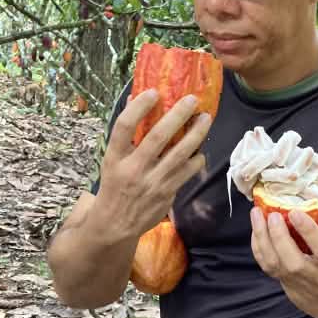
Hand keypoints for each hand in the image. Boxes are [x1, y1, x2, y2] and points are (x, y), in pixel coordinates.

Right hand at [92, 89, 211, 240]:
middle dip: (177, 116)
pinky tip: (200, 147)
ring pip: (179, 154)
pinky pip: (188, 171)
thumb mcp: (112, 159)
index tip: (153, 92)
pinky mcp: (167, 193)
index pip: (124, 127)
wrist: (115, 225)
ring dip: (196, 134)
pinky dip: (197, 157)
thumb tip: (136, 97)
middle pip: (157, 137)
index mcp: (115, 157)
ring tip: (206, 118)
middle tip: (192, 99)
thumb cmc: (114, 185)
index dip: (138, 108)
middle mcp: (133, 168)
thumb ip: (125, 133)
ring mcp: (152, 182)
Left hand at [250, 208, 317, 317]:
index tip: (295, 212)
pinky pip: (268, 267)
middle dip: (279, 235)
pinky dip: (259, 248)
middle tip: (272, 214)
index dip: (307, 230)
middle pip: (293, 260)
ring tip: (256, 216)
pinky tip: (257, 231)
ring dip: (262, 238)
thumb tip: (316, 201)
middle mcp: (317, 275)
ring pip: (275, 264)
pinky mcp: (287, 286)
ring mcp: (299, 282)